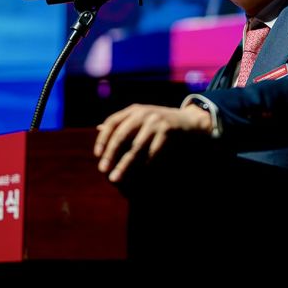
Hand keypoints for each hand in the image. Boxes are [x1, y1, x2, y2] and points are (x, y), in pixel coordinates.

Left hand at [94, 103, 211, 182]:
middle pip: (121, 135)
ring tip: (116, 178)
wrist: (190, 121)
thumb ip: (123, 123)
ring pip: (136, 148)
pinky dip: (143, 167)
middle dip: (110, 154)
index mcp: (134, 110)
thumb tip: (98, 128)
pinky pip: (152, 154)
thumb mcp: (142, 117)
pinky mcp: (167, 132)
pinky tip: (137, 177)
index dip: (103, 138)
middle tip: (102, 170)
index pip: (112, 122)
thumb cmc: (161, 122)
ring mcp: (155, 122)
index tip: (97, 154)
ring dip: (124, 165)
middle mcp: (143, 113)